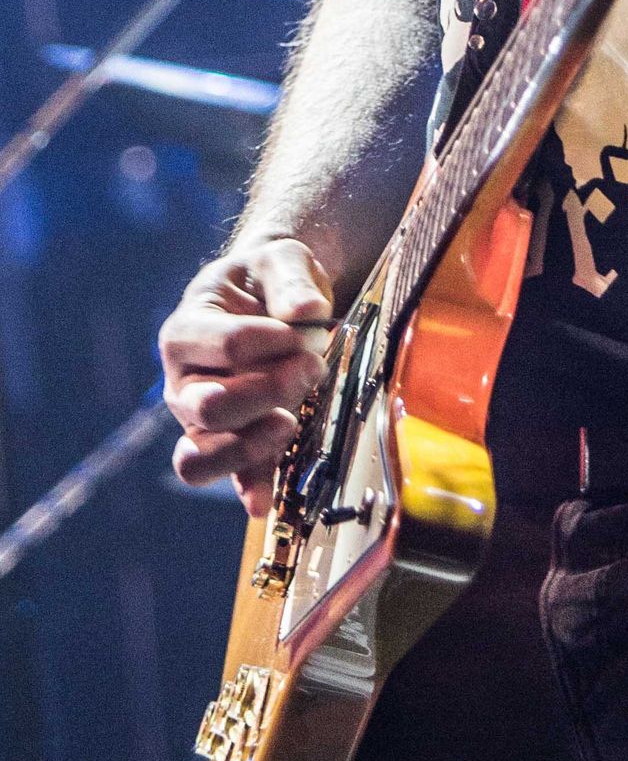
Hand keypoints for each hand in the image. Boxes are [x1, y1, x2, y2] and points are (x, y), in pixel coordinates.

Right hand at [160, 237, 333, 514]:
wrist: (276, 302)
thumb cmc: (270, 280)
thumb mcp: (281, 260)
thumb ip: (291, 279)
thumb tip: (308, 312)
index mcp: (186, 330)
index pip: (223, 345)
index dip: (271, 341)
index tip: (305, 330)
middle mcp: (183, 382)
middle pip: (209, 406)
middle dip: (268, 391)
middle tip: (311, 367)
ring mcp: (200, 421)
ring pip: (200, 455)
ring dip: (250, 444)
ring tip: (290, 422)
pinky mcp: (230, 444)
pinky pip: (228, 477)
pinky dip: (246, 488)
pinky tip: (263, 500)